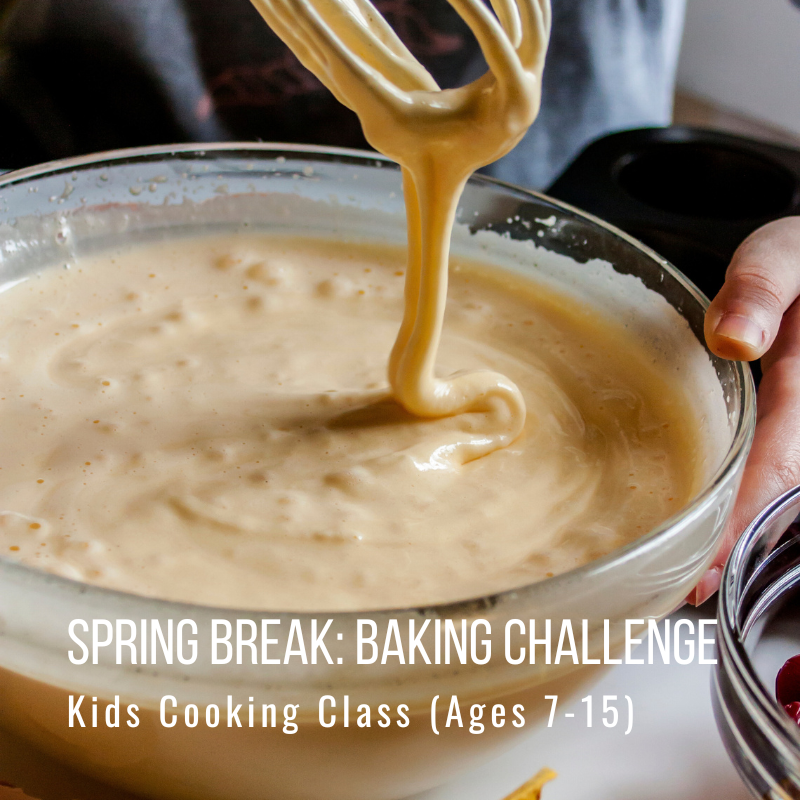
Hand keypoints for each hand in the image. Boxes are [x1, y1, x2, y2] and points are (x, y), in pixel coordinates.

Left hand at [688, 216, 799, 604]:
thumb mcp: (785, 254)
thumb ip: (763, 286)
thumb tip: (732, 341)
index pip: (781, 465)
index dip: (744, 520)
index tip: (703, 569)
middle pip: (786, 494)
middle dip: (741, 545)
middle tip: (686, 589)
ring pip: (788, 493)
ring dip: (747, 533)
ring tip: (694, 573)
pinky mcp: (796, 430)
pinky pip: (781, 470)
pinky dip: (750, 502)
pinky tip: (718, 522)